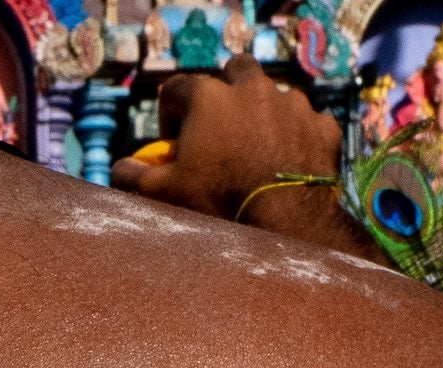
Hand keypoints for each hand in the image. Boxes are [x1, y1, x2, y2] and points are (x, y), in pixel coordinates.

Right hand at [109, 61, 341, 226]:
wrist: (285, 223)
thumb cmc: (218, 203)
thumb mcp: (163, 194)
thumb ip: (134, 176)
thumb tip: (119, 169)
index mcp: (209, 97)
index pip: (178, 89)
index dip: (170, 114)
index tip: (174, 141)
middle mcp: (253, 88)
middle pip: (236, 70)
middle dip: (227, 90)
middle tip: (222, 126)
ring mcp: (293, 104)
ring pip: (276, 95)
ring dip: (266, 113)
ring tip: (259, 148)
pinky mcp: (322, 126)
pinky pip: (309, 123)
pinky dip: (299, 137)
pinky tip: (291, 162)